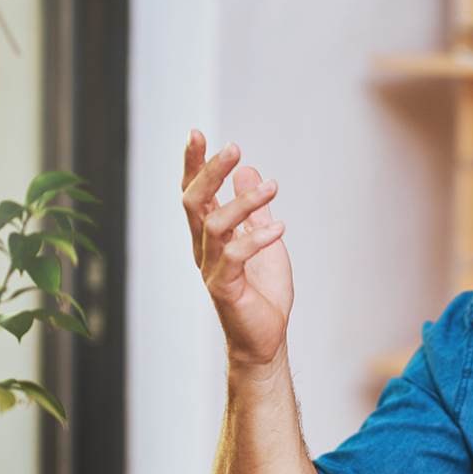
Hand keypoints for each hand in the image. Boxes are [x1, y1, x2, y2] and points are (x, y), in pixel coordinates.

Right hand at [181, 129, 292, 368]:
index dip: (192, 164)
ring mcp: (211, 269)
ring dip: (244, 202)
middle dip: (210, 172)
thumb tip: (247, 170)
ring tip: (273, 187)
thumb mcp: (262, 238)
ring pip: (215, 225)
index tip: (196, 134)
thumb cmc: (262, 291)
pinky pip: (235, 256)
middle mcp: (203, 249)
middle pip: (194, 202)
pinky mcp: (224, 288)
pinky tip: (280, 228)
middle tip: (234, 148)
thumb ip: (253, 208)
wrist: (265, 339)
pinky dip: (256, 238)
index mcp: (208, 235)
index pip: (194, 193)